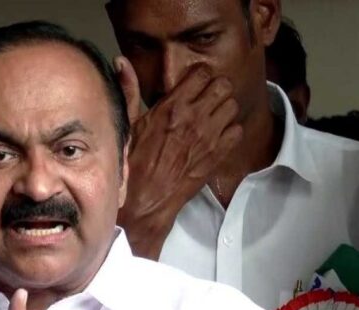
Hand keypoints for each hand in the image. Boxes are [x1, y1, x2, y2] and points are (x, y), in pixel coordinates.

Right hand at [115, 57, 242, 259]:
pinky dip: (230, 131)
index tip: (192, 85)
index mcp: (172, 107)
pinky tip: (216, 136)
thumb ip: (128, 89)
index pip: (202, 74)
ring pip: (233, 106)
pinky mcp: (217, 155)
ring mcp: (209, 137)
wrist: (145, 199)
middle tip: (205, 98)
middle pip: (223, 86)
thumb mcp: (128, 124)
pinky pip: (237, 131)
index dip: (198, 77)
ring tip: (211, 116)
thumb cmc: (133, 162)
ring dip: (224, 109)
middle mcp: (194, 118)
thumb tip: (121, 61)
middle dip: (215, 89)